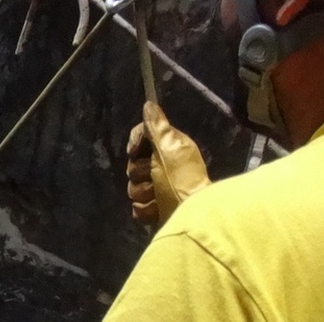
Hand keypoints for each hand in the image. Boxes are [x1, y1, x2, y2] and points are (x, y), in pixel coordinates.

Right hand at [126, 102, 210, 226]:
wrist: (189, 215)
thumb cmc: (180, 180)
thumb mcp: (169, 149)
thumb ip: (157, 127)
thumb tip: (149, 103)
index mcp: (169, 147)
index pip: (142, 136)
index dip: (135, 143)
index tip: (134, 152)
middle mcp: (163, 165)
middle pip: (134, 165)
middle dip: (140, 174)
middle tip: (155, 177)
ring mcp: (158, 188)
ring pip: (133, 187)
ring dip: (144, 193)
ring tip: (159, 197)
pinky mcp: (155, 208)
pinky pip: (137, 206)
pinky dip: (145, 209)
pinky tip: (157, 209)